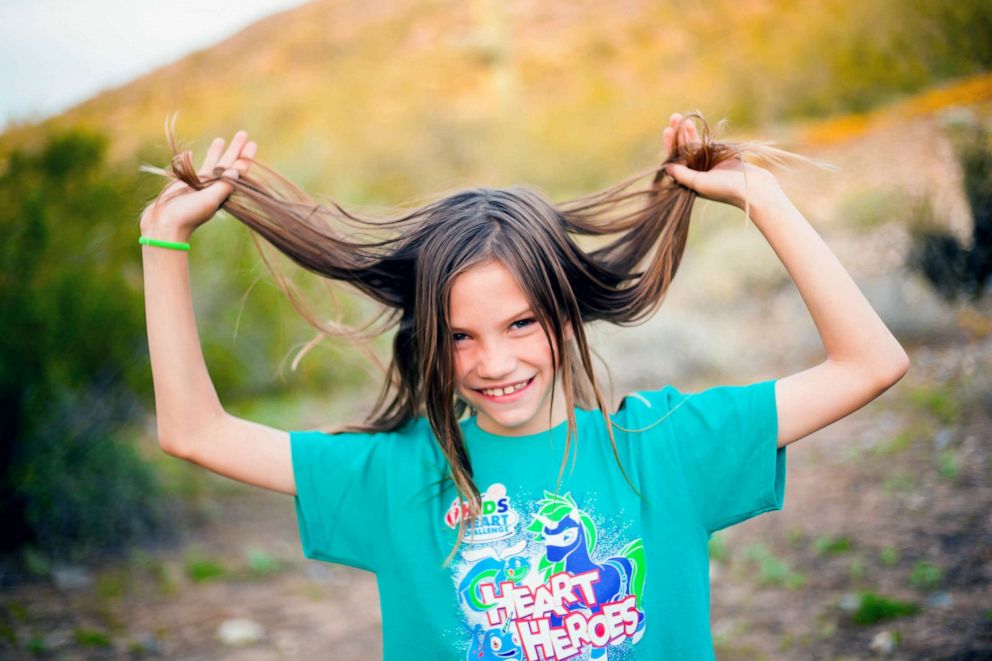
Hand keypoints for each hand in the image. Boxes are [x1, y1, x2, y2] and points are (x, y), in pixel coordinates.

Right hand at [139, 130, 256, 240]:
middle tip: (243, 134)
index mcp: (222, 192)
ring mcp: (199, 185)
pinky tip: (192, 152)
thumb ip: (223, 186)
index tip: (252, 144)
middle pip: (227, 163)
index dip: (245, 158)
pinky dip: (194, 159)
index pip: (237, 171)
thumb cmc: (188, 215)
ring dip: (217, 152)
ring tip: (221, 139)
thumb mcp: (209, 201)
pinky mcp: (185, 184)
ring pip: (211, 164)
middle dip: (235, 149)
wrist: (165, 225)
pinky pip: (193, 168)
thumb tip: (237, 171)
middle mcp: (213, 187)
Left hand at [661, 112, 779, 210]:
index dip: (670, 146)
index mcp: (689, 183)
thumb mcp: (701, 183)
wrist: (754, 188)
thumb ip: (683, 175)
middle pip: (682, 152)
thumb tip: (666, 167)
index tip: (668, 131)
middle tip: (673, 117)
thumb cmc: (726, 189)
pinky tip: (692, 123)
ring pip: (692, 146)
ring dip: (687, 132)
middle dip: (678, 135)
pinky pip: (704, 144)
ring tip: (682, 118)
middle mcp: (695, 174)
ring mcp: (706, 165)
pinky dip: (698, 135)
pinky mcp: (718, 158)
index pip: (675, 162)